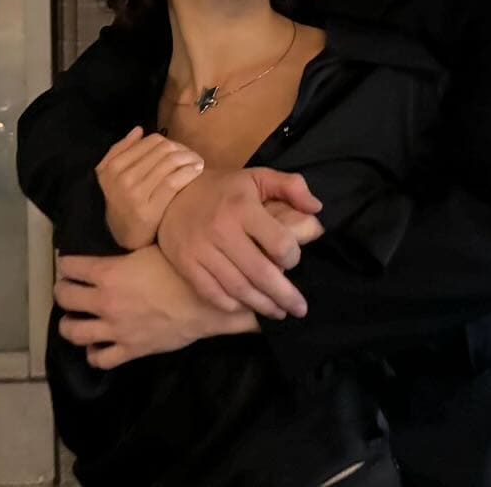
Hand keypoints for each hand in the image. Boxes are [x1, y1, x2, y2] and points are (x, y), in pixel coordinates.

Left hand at [54, 247, 255, 369]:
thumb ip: (129, 251)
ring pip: (74, 332)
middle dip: (62, 290)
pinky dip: (93, 353)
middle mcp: (105, 301)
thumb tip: (122, 241)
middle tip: (67, 288)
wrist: (206, 303)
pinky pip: (100, 359)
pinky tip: (96, 345)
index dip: (66, 263)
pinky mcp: (129, 350)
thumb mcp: (152, 248)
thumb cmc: (182, 270)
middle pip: (65, 297)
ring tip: (73, 319)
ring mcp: (115, 328)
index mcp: (108, 272)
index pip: (70, 266)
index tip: (69, 263)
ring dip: (69, 324)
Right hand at [96, 127, 204, 249]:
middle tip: (193, 156)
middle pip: (163, 150)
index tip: (181, 149)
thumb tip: (139, 130)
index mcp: (113, 167)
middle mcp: (122, 178)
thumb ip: (121, 150)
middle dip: (183, 150)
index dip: (171, 142)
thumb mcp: (110, 175)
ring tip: (198, 162)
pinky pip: (174, 181)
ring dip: (190, 158)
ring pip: (170, 163)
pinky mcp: (149, 209)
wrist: (124, 237)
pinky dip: (189, 172)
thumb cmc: (122, 202)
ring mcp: (135, 194)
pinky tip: (197, 171)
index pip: (151, 141)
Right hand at [157, 166, 321, 319]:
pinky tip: (248, 307)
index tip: (293, 260)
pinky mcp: (186, 264)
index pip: (279, 244)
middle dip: (285, 296)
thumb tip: (317, 208)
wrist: (173, 194)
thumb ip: (291, 187)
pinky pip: (213, 294)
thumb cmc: (224, 189)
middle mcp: (222, 230)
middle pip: (261, 273)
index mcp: (243, 207)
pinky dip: (233, 305)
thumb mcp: (258, 177)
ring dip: (263, 305)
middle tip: (300, 309)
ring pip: (239, 288)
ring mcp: (201, 250)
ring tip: (279, 313)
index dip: (293, 257)